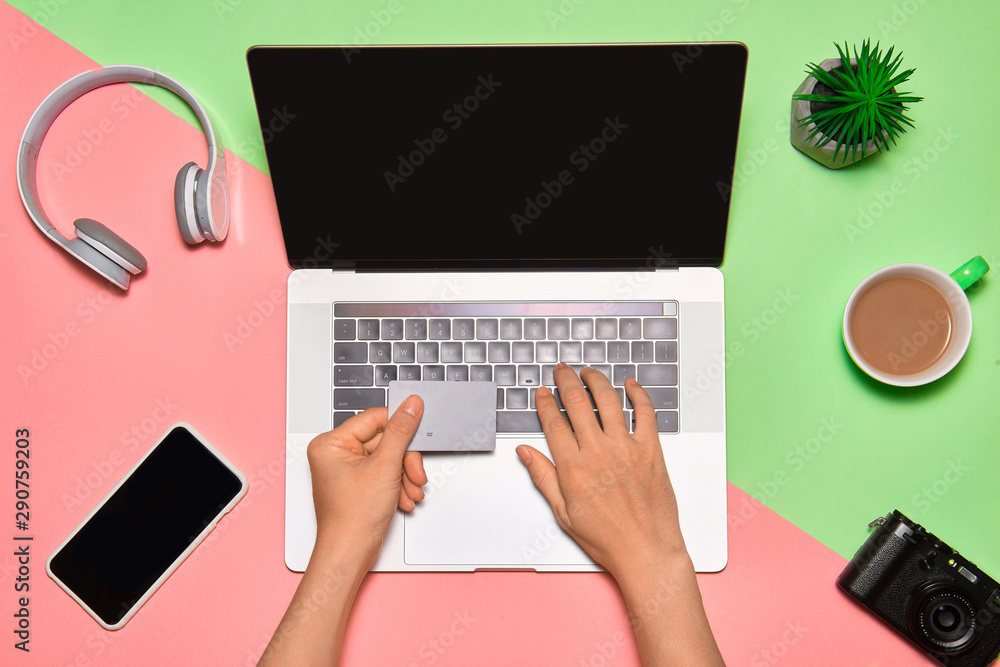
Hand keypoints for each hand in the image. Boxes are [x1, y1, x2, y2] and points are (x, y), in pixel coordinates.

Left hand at [306, 395, 427, 568]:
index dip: (400, 427)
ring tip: (410, 491)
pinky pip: (383, 473)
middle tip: (415, 474)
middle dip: (404, 460)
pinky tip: (403, 498)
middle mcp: (335, 454)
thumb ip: (401, 431)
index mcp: (331, 443)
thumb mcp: (384, 467)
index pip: (375, 419)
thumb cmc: (352, 518)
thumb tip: (411, 405)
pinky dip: (397, 485)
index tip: (420, 428)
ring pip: (387, 458)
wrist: (350, 554)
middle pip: (384, 441)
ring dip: (404, 475)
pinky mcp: (357, 484)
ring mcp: (346, 470)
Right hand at [516, 364, 686, 577]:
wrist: (645, 551)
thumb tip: (525, 453)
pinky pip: (644, 413)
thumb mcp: (564, 512)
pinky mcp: (650, 450)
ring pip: (608, 401)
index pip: (553, 423)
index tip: (543, 393)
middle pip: (577, 403)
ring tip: (589, 372)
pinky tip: (631, 386)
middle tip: (562, 372)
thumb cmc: (606, 538)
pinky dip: (638, 395)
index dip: (546, 403)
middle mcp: (598, 452)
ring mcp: (626, 448)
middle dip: (566, 381)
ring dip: (596, 381)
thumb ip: (543, 477)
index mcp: (573, 468)